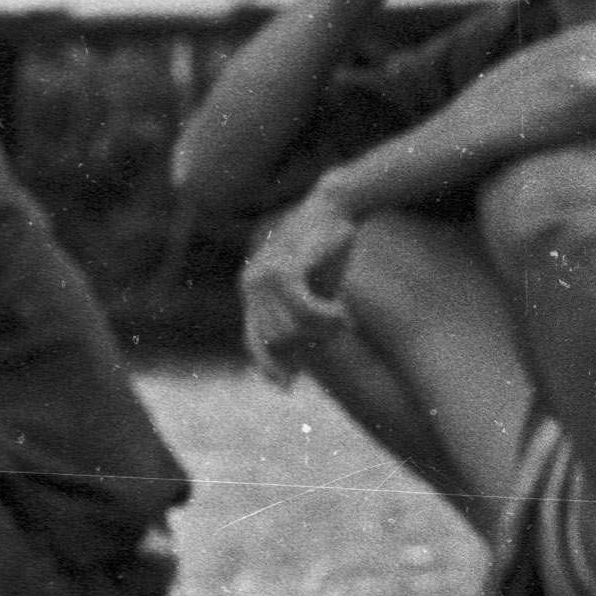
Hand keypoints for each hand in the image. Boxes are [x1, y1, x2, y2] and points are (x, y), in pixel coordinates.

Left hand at [238, 193, 360, 379]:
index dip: (269, 366)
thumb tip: (299, 353)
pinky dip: (325, 318)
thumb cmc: (325, 247)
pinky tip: (343, 313)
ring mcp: (264, 277)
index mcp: (252, 291)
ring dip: (323, 330)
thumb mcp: (312, 284)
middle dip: (312, 340)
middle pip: (278, 339)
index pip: (254, 340)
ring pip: (291, 329)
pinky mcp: (285, 269)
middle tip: (342, 326)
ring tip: (345, 317)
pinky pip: (303, 311)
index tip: (288, 386)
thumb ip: (301, 313)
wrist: (334, 209)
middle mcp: (250, 285)